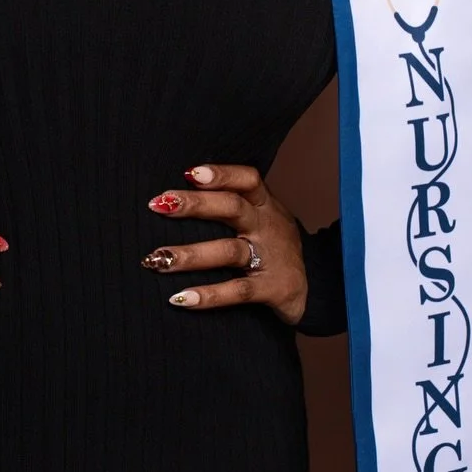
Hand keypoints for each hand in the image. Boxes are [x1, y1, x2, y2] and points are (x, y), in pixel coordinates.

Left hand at [142, 162, 308, 326]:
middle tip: (160, 205)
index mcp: (264, 205)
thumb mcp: (261, 217)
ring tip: (159, 259)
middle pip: (233, 208)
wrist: (312, 286)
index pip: (248, 179)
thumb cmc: (270, 246)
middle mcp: (267, 227)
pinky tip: (181, 298)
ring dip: (191, 255)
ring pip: (229, 251)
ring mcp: (271, 258)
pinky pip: (238, 291)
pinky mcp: (272, 289)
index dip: (221, 174)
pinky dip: (209, 295)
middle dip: (196, 205)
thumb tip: (170, 196)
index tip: (189, 173)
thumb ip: (229, 204)